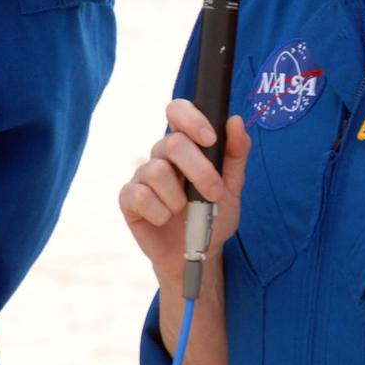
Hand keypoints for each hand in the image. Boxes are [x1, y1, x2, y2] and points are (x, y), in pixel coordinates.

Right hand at [119, 99, 250, 285]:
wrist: (198, 253)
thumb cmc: (213, 214)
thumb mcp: (233, 185)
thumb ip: (236, 153)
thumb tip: (236, 120)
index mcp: (186, 144)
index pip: (178, 111)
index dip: (191, 119)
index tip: (210, 139)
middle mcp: (162, 155)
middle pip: (172, 143)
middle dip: (199, 170)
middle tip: (214, 193)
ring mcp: (143, 175)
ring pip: (157, 170)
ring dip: (179, 197)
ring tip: (185, 211)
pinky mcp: (129, 199)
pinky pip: (140, 196)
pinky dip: (160, 212)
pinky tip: (166, 219)